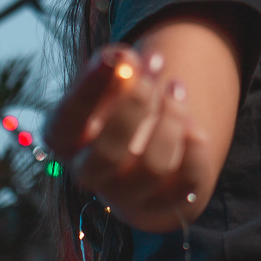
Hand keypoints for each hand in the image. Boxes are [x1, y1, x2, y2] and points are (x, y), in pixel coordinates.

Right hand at [45, 43, 208, 230]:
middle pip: (108, 154)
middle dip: (136, 107)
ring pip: (154, 168)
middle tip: (155, 68)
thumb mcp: (113, 84)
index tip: (120, 53)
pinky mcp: (163, 206)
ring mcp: (126, 197)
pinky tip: (192, 126)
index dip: (92, 88)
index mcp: (66, 140)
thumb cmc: (121, 108)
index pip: (69, 120)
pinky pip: (188, 181)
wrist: (145, 152)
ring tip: (177, 88)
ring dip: (172, 120)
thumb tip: (123, 58)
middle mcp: (89, 174)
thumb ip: (116, 69)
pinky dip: (195, 147)